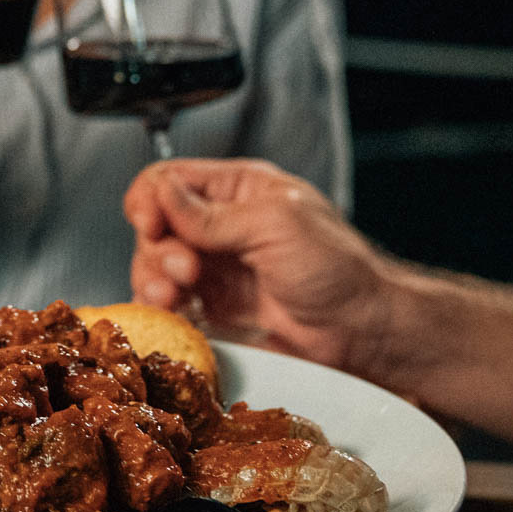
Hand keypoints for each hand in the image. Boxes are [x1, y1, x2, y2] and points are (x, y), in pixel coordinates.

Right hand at [125, 159, 396, 374]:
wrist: (362, 330)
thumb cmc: (337, 269)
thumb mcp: (274, 225)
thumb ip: (212, 214)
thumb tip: (162, 193)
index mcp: (239, 190)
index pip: (170, 180)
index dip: (151, 200)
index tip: (151, 225)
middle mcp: (222, 225)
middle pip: (156, 225)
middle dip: (157, 248)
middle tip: (184, 271)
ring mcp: (217, 267)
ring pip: (157, 266)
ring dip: (154, 280)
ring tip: (174, 297)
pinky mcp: (216, 306)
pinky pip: (172, 303)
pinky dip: (164, 309)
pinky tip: (175, 315)